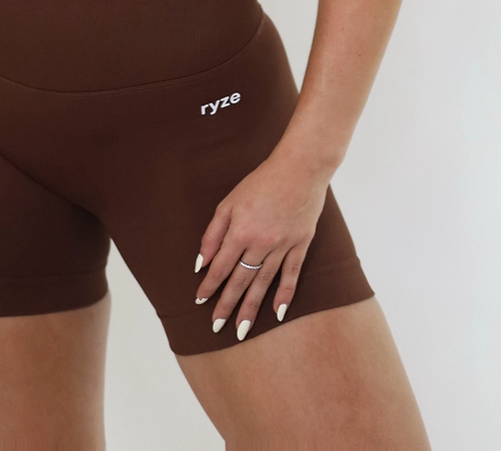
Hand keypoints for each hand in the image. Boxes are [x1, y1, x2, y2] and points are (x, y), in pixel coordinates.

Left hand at [193, 150, 329, 339]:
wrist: (300, 169)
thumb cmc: (260, 182)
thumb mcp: (229, 202)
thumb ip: (214, 233)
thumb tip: (201, 261)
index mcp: (240, 232)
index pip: (220, 267)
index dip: (209, 286)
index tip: (200, 301)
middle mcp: (260, 244)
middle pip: (240, 281)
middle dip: (227, 306)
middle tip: (217, 328)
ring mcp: (282, 247)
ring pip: (263, 284)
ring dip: (251, 308)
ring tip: (241, 330)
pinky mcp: (300, 245)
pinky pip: (291, 275)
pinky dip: (284, 295)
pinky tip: (277, 312)